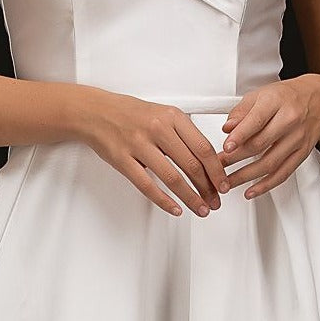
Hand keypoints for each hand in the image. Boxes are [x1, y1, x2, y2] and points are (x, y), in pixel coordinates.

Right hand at [79, 90, 230, 217]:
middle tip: (215, 201)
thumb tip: (207, 160)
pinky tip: (175, 209)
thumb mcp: (163, 113)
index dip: (217, 170)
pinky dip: (165, 201)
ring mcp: (139, 144)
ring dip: (191, 198)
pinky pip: (147, 185)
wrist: (95, 112)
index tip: (223, 184)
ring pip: (173, 178)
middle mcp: (158, 129)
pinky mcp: (123, 160)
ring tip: (201, 208)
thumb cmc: (131, 114)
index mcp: (172, 116)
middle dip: (208, 188)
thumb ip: (184, 133)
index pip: (203, 148)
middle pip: (191, 165)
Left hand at [219, 75, 319, 198]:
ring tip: (228, 182)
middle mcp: (290, 120)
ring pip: (270, 162)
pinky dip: (266, 185)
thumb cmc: (288, 96)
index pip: (256, 121)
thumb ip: (241, 111)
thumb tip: (227, 128)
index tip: (225, 148)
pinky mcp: (303, 153)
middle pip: (260, 144)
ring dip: (246, 176)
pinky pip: (284, 173)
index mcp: (276, 101)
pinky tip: (252, 190)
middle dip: (236, 158)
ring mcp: (298, 139)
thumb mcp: (261, 94)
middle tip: (218, 166)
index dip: (239, 137)